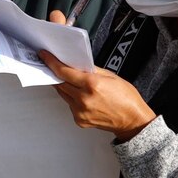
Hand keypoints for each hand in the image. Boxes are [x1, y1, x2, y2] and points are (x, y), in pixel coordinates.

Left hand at [39, 50, 155, 141]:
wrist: (132, 121)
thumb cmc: (126, 99)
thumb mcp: (111, 76)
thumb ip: (91, 70)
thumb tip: (75, 64)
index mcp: (92, 85)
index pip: (64, 72)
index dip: (51, 63)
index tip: (44, 56)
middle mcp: (84, 99)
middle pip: (60, 83)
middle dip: (57, 74)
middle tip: (55, 66)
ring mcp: (80, 111)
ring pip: (63, 94)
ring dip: (65, 86)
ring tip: (73, 82)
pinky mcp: (79, 120)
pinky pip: (69, 104)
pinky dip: (72, 98)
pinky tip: (82, 96)